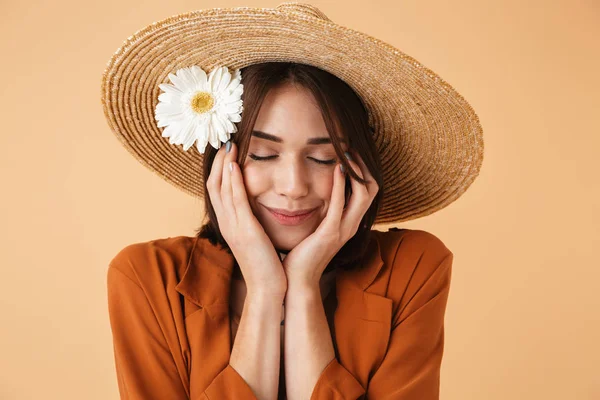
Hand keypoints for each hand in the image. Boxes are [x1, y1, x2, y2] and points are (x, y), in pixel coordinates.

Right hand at [206, 140, 286, 297]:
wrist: (268, 289)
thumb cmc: (266, 265)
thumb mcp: (256, 239)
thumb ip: (253, 221)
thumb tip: (257, 207)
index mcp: (229, 224)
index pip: (218, 191)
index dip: (220, 169)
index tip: (227, 151)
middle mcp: (227, 223)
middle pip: (214, 185)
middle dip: (219, 161)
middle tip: (225, 140)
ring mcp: (233, 227)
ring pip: (221, 189)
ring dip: (224, 164)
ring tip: (229, 144)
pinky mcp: (245, 230)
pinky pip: (235, 201)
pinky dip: (233, 181)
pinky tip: (236, 165)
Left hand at [282, 149, 378, 287]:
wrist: (296, 281)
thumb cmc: (302, 253)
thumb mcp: (317, 227)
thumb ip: (322, 211)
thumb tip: (317, 190)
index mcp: (349, 222)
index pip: (367, 191)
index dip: (363, 170)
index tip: (351, 151)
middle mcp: (351, 225)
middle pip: (372, 189)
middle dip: (364, 166)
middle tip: (351, 147)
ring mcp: (343, 229)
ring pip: (363, 195)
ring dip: (357, 171)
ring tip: (347, 152)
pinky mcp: (330, 233)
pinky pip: (340, 205)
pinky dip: (341, 185)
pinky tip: (336, 168)